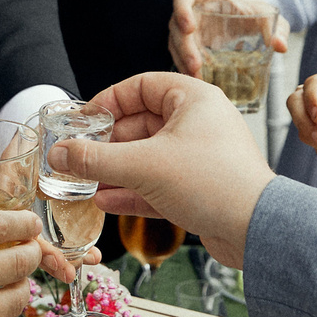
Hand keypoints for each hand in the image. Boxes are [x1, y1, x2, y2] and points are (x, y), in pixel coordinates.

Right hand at [50, 74, 269, 267]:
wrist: (257, 230)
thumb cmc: (213, 183)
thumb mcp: (143, 166)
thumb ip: (95, 159)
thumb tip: (58, 154)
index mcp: (193, 99)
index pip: (142, 86)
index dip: (108, 102)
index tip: (82, 122)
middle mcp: (199, 123)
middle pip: (140, 124)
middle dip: (107, 145)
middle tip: (77, 159)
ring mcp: (200, 157)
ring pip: (147, 157)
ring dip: (115, 171)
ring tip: (84, 183)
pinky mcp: (200, 188)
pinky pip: (158, 184)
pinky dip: (132, 191)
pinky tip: (106, 202)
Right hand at [166, 0, 285, 77]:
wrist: (246, 17)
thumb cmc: (251, 8)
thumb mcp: (266, 13)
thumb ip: (277, 27)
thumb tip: (281, 45)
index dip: (181, 8)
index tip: (190, 27)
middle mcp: (190, 8)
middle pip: (176, 24)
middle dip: (184, 46)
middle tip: (196, 65)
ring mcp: (186, 26)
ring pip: (175, 43)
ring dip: (183, 61)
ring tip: (197, 78)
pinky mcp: (188, 43)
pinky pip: (181, 55)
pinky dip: (187, 67)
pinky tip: (198, 80)